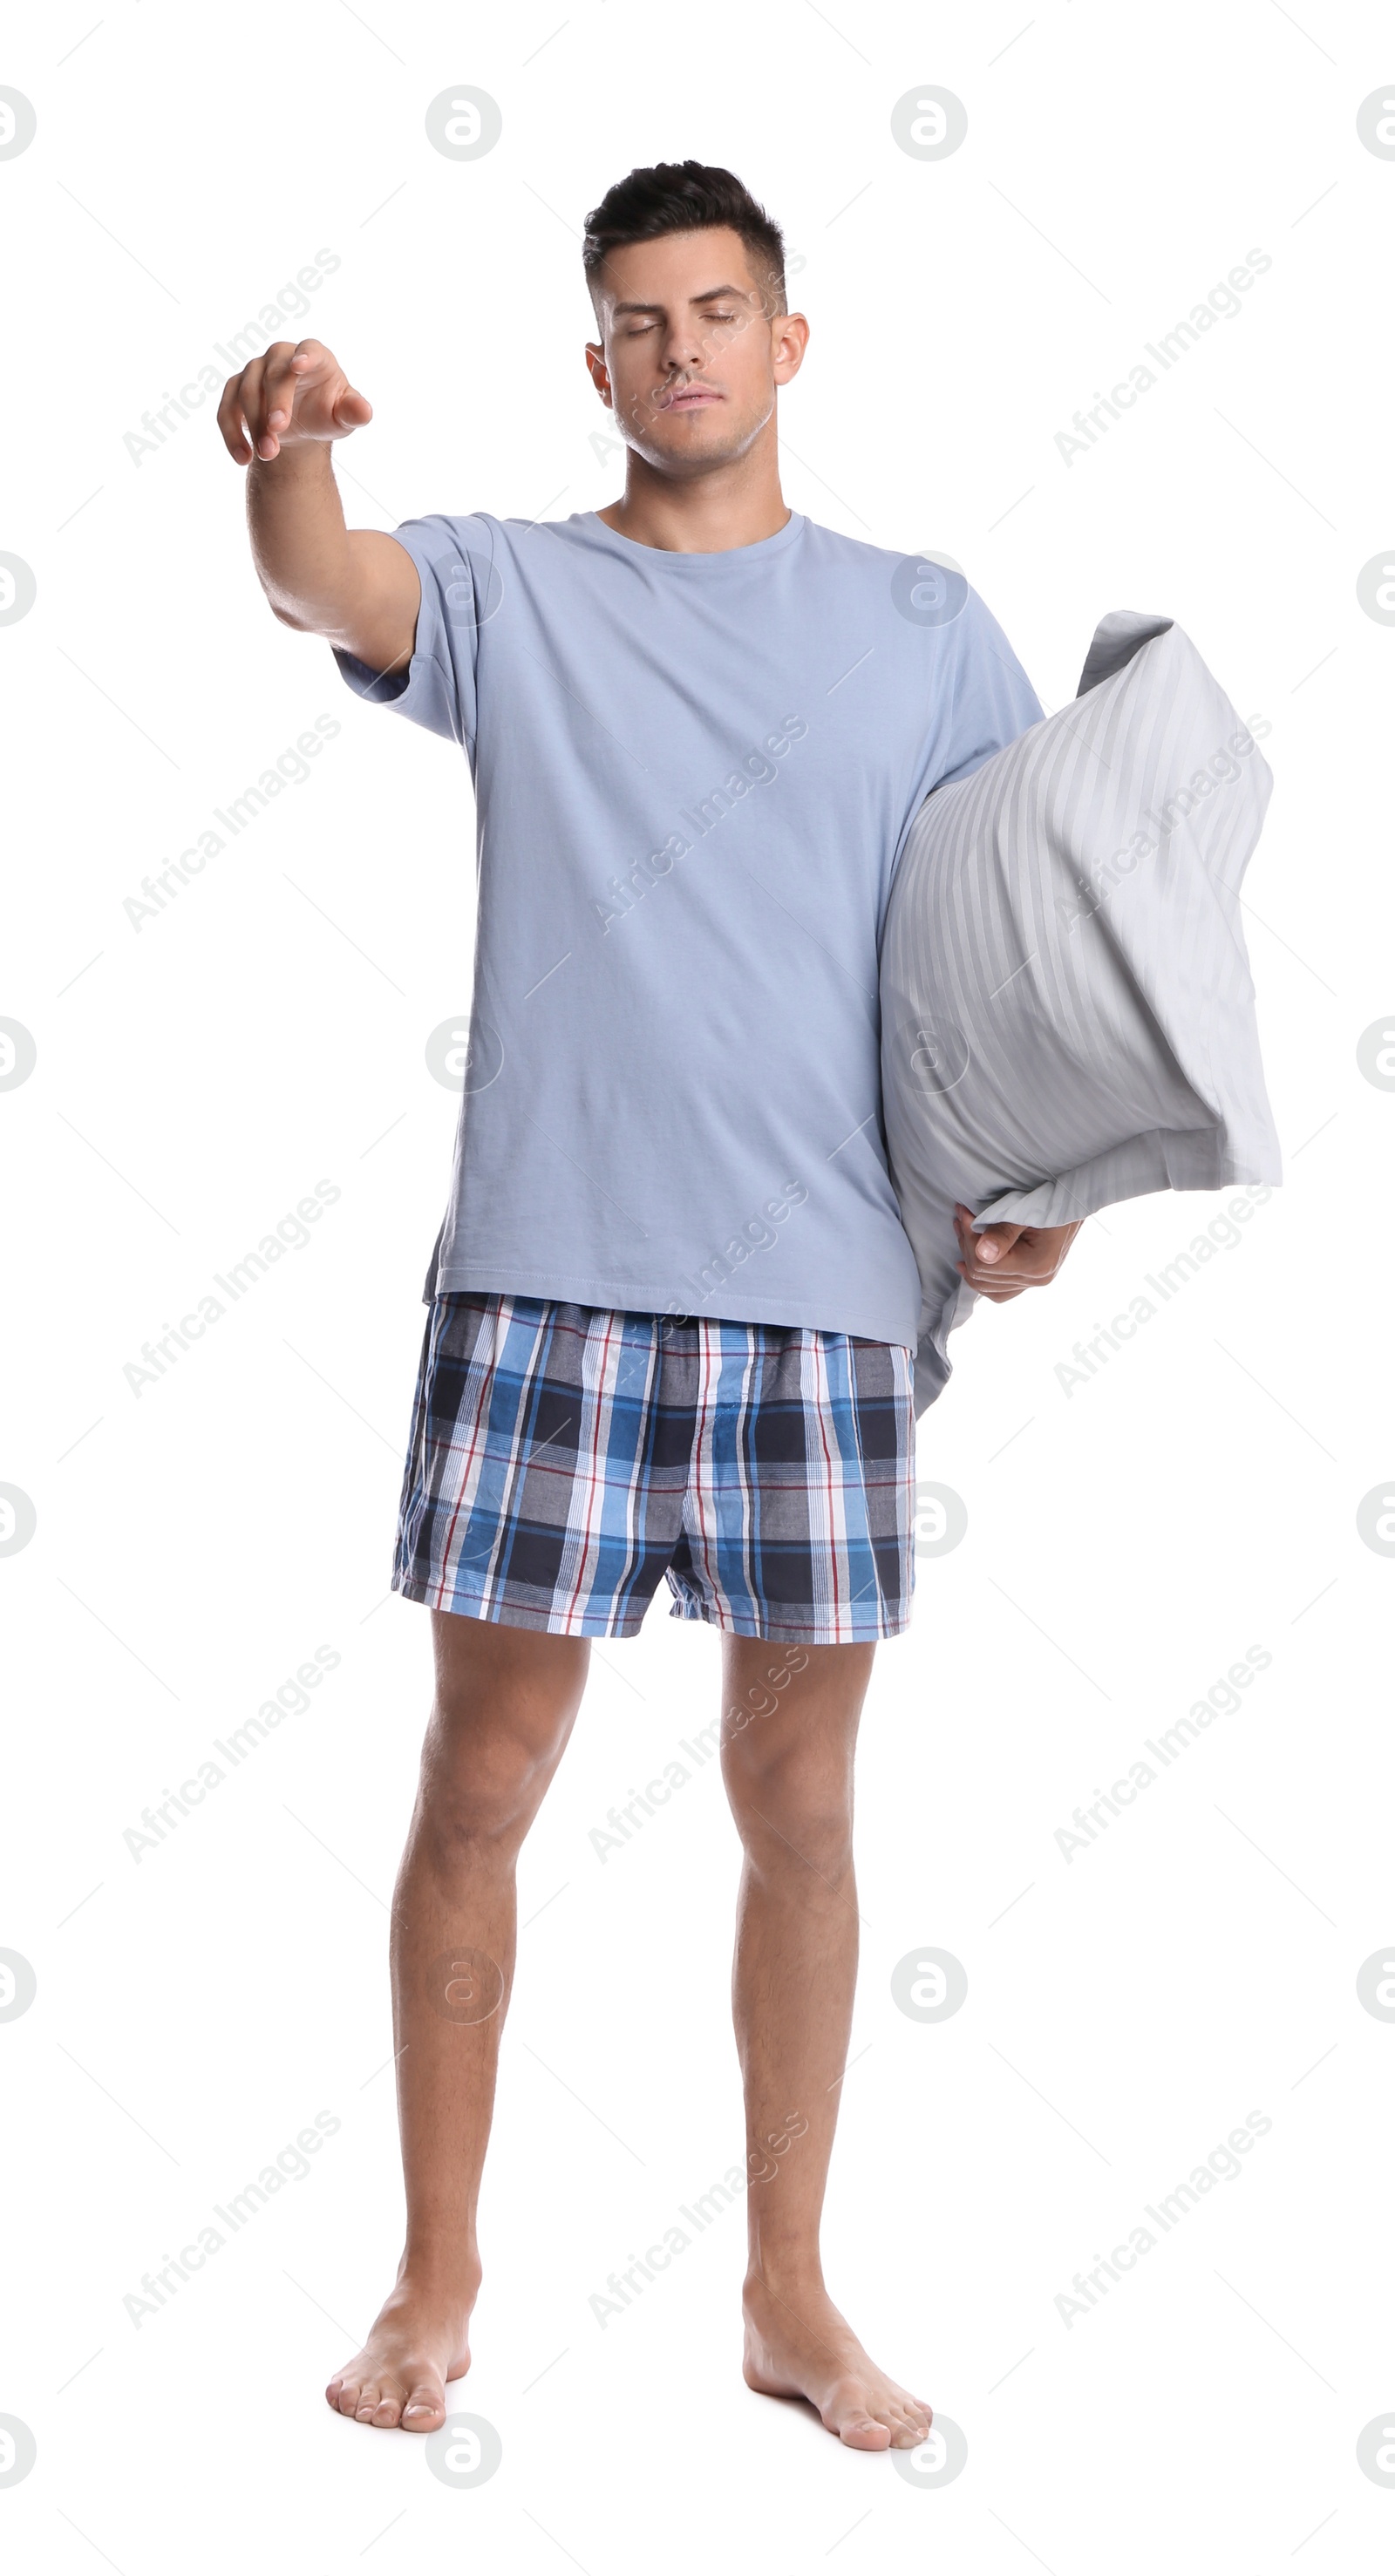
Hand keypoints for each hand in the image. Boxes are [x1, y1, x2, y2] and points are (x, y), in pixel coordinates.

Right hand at [217, 338, 371, 464]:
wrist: (301, 428)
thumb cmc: (326, 415)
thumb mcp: (343, 418)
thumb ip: (354, 413)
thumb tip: (365, 412)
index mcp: (313, 355)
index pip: (309, 349)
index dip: (304, 356)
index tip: (299, 366)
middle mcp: (280, 356)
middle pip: (272, 375)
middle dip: (274, 405)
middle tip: (277, 433)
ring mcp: (255, 371)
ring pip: (247, 391)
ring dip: (254, 425)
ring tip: (268, 455)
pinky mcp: (235, 389)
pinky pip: (226, 408)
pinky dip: (232, 434)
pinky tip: (243, 458)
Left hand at [953, 1202, 1080, 1302]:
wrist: (1076, 1199)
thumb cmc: (1053, 1198)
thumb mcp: (1026, 1210)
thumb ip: (1003, 1232)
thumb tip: (983, 1254)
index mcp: (1036, 1264)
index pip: (985, 1264)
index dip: (969, 1239)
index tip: (964, 1213)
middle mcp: (1037, 1279)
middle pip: (983, 1276)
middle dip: (967, 1244)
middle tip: (962, 1216)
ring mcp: (1034, 1282)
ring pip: (987, 1287)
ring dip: (970, 1258)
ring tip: (963, 1232)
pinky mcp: (1031, 1278)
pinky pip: (998, 1290)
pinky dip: (982, 1276)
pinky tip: (969, 1261)